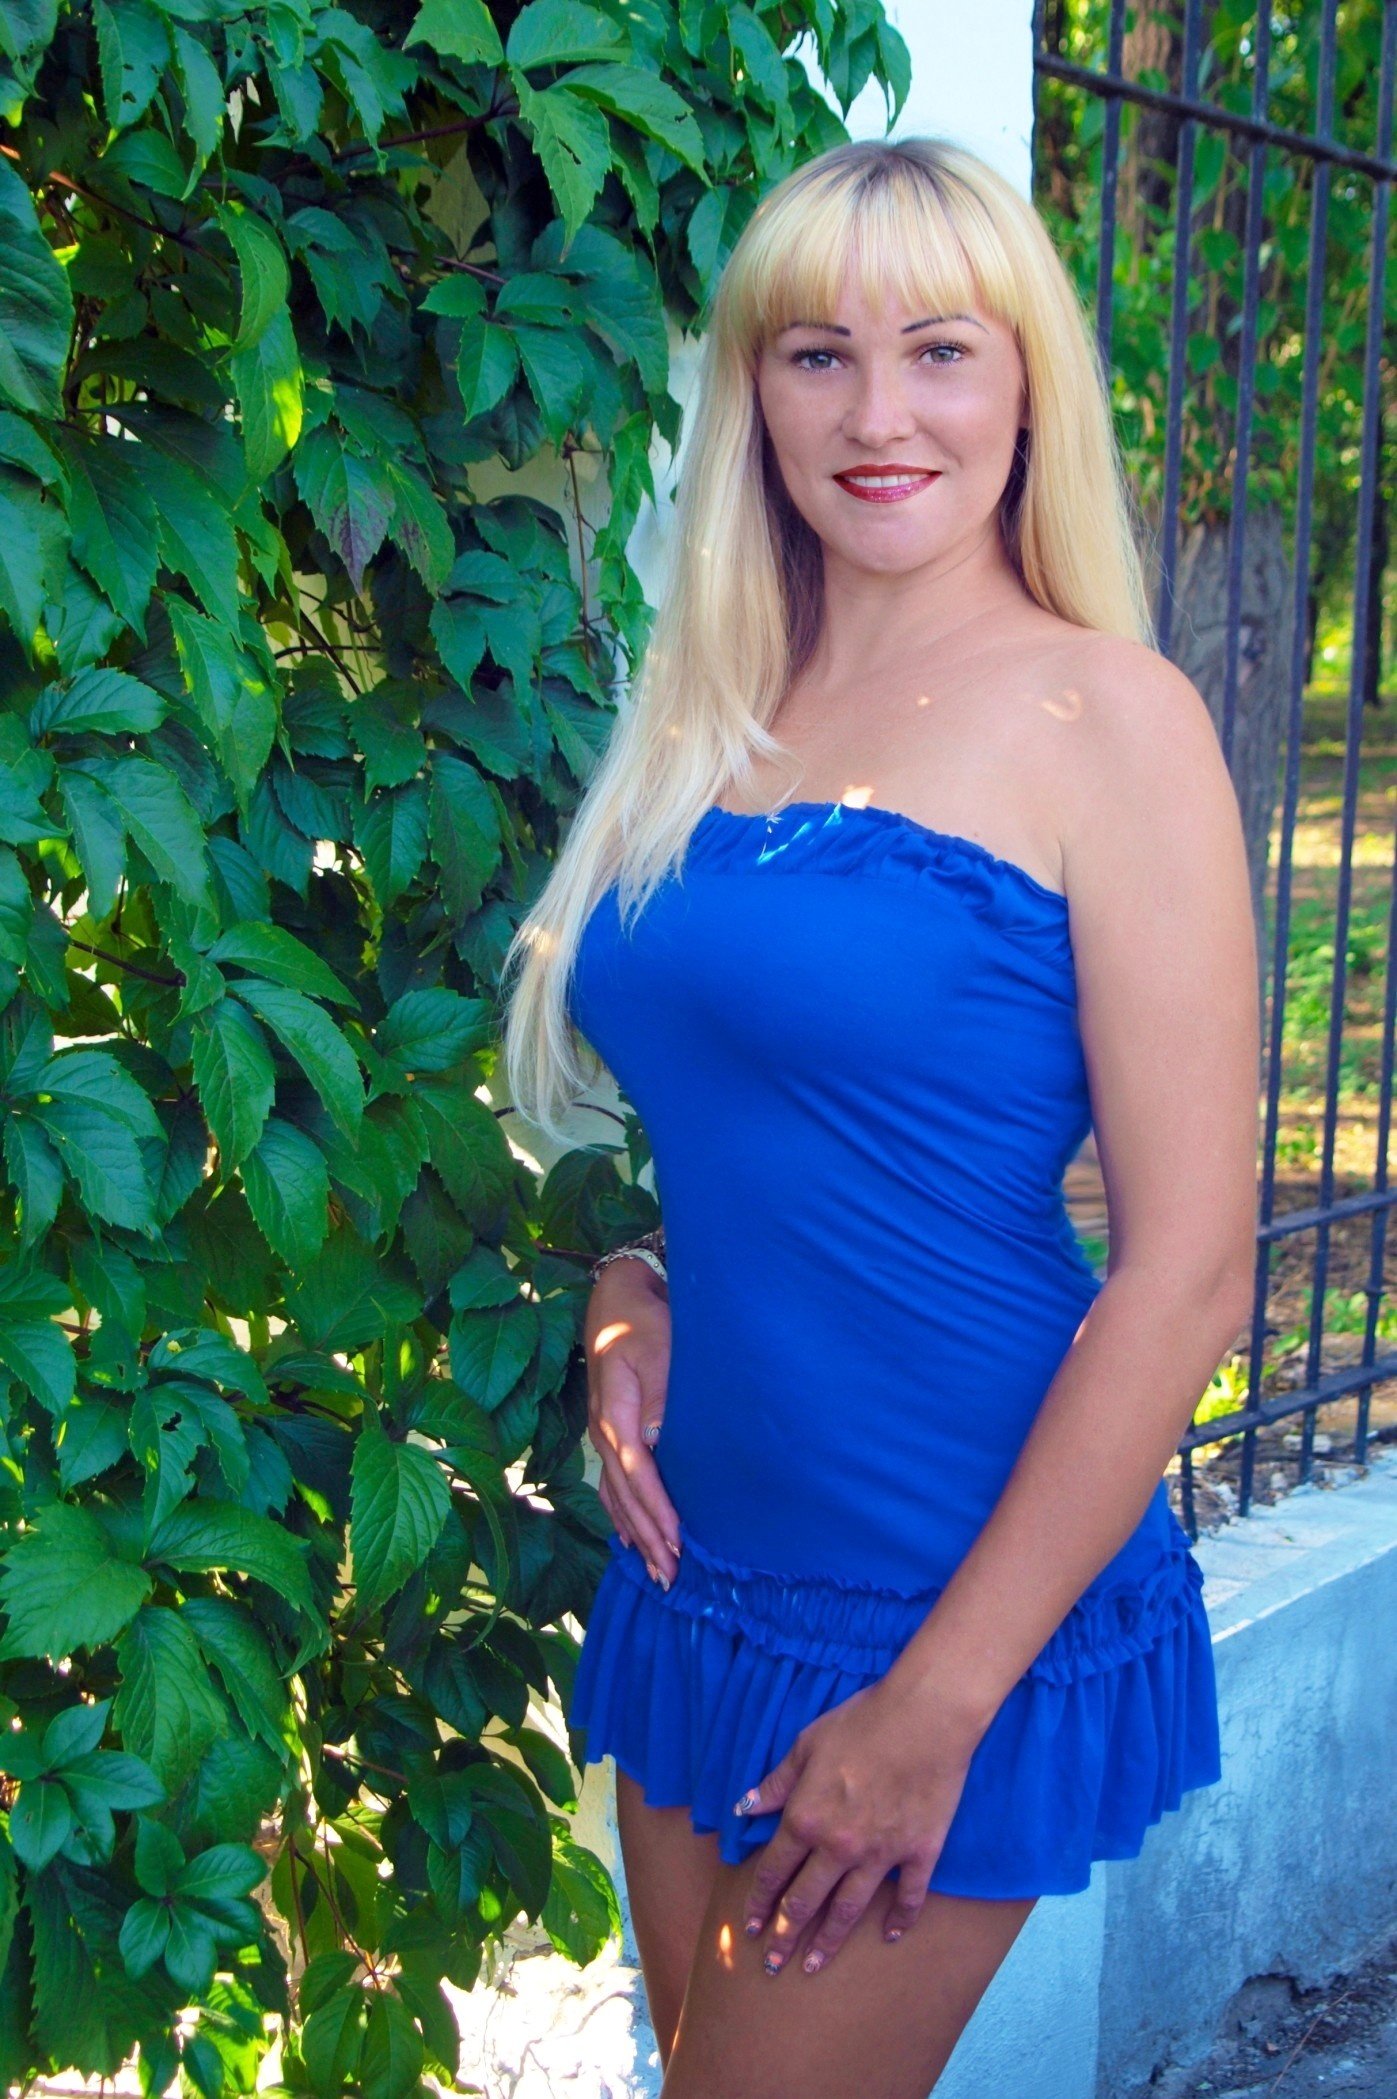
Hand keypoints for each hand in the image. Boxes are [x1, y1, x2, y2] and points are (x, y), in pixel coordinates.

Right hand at [584, 1257, 679, 1585]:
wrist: (616, 1300)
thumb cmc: (643, 1322)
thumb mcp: (656, 1348)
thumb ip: (658, 1394)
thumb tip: (656, 1440)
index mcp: (616, 1413)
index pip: (637, 1474)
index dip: (657, 1511)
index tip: (677, 1542)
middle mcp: (603, 1431)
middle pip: (625, 1495)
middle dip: (648, 1537)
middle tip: (670, 1577)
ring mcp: (601, 1435)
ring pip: (616, 1496)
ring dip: (636, 1534)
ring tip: (654, 1571)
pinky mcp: (608, 1433)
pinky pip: (611, 1485)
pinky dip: (622, 1515)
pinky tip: (630, 1538)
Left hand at [733, 1674, 982, 1975]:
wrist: (925, 1717)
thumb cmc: (861, 1722)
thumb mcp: (807, 1745)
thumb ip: (776, 1783)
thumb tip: (745, 1809)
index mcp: (806, 1818)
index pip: (773, 1871)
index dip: (758, 1901)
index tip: (747, 1926)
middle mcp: (839, 1846)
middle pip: (805, 1901)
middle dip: (784, 1935)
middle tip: (771, 1965)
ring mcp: (881, 1855)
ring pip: (848, 1910)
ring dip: (828, 1941)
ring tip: (813, 1966)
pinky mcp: (920, 1853)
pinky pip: (908, 1896)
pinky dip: (900, 1919)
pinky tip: (892, 1936)